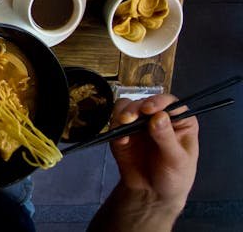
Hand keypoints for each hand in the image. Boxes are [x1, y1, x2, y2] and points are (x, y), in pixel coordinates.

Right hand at [109, 94, 198, 210]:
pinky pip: (114, 121)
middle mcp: (158, 117)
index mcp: (179, 120)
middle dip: (135, 108)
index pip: (169, 103)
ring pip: (127, 106)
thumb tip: (158, 116)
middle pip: (144, 101)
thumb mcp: (177, 160)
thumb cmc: (174, 177)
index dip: (158, 102)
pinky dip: (115, 127)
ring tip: (124, 126)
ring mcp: (139, 123)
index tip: (148, 110)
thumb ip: (167, 138)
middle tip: (129, 119)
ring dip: (123, 113)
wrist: (152, 193)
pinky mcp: (122, 131)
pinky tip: (121, 140)